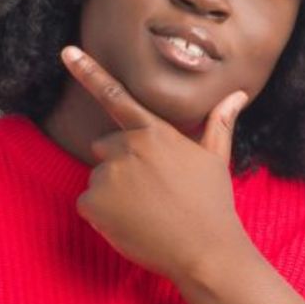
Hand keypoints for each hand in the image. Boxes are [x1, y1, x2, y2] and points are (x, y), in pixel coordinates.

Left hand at [58, 45, 250, 282]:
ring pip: (99, 178)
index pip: (115, 96)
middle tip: (152, 190)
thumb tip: (238, 95)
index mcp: (154, 132)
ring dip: (114, 193)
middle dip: (121, 164)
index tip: (66, 51)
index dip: (88, 71)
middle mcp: (127, 147)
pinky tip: (131, 225)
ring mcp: (108, 175)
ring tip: (147, 211)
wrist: (205, 252)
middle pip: (106, 147)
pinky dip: (102, 216)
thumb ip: (218, 123)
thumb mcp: (216, 159)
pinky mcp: (93, 203)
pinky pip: (87, 204)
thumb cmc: (212, 204)